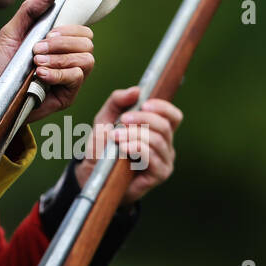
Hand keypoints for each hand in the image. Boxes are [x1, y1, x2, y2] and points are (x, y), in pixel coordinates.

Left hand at [0, 0, 93, 123]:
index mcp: (60, 44)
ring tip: (36, 62)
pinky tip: (40, 75)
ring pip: (86, 61)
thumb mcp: (11, 32)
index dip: (69, 29)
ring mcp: (70, 79)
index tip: (48, 33)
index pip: (83, 31)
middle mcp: (70, 60)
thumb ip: (30, 10)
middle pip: (87, 44)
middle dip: (62, 44)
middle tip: (37, 49)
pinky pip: (76, 79)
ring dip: (59, 58)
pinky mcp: (68, 96)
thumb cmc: (2, 63)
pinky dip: (58, 73)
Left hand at [75, 87, 181, 203]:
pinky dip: (137, 149)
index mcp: (157, 130)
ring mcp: (164, 160)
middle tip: (123, 120)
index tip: (143, 104)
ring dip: (135, 135)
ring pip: (158, 141)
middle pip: (165, 126)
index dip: (162, 107)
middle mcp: (165, 145)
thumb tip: (137, 90)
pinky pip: (154, 158)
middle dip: (143, 119)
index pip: (173, 116)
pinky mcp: (159, 174)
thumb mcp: (105, 118)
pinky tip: (123, 148)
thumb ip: (118, 101)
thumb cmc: (103, 145)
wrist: (92, 173)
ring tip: (116, 136)